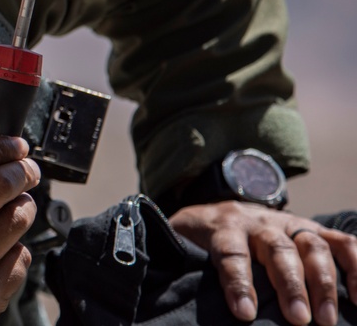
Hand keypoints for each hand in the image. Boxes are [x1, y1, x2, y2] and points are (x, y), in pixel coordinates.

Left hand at [170, 201, 356, 324]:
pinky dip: (355, 265)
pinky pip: (340, 241)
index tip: (244, 314)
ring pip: (311, 244)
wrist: (212, 210)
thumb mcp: (185, 251)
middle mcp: (256, 222)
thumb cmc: (198, 241)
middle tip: (299, 320)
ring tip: (326, 319)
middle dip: (290, 284)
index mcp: (221, 227)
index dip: (238, 282)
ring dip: (323, 282)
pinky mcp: (309, 229)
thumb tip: (188, 307)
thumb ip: (187, 272)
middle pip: (277, 248)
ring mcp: (287, 223)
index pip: (230, 252)